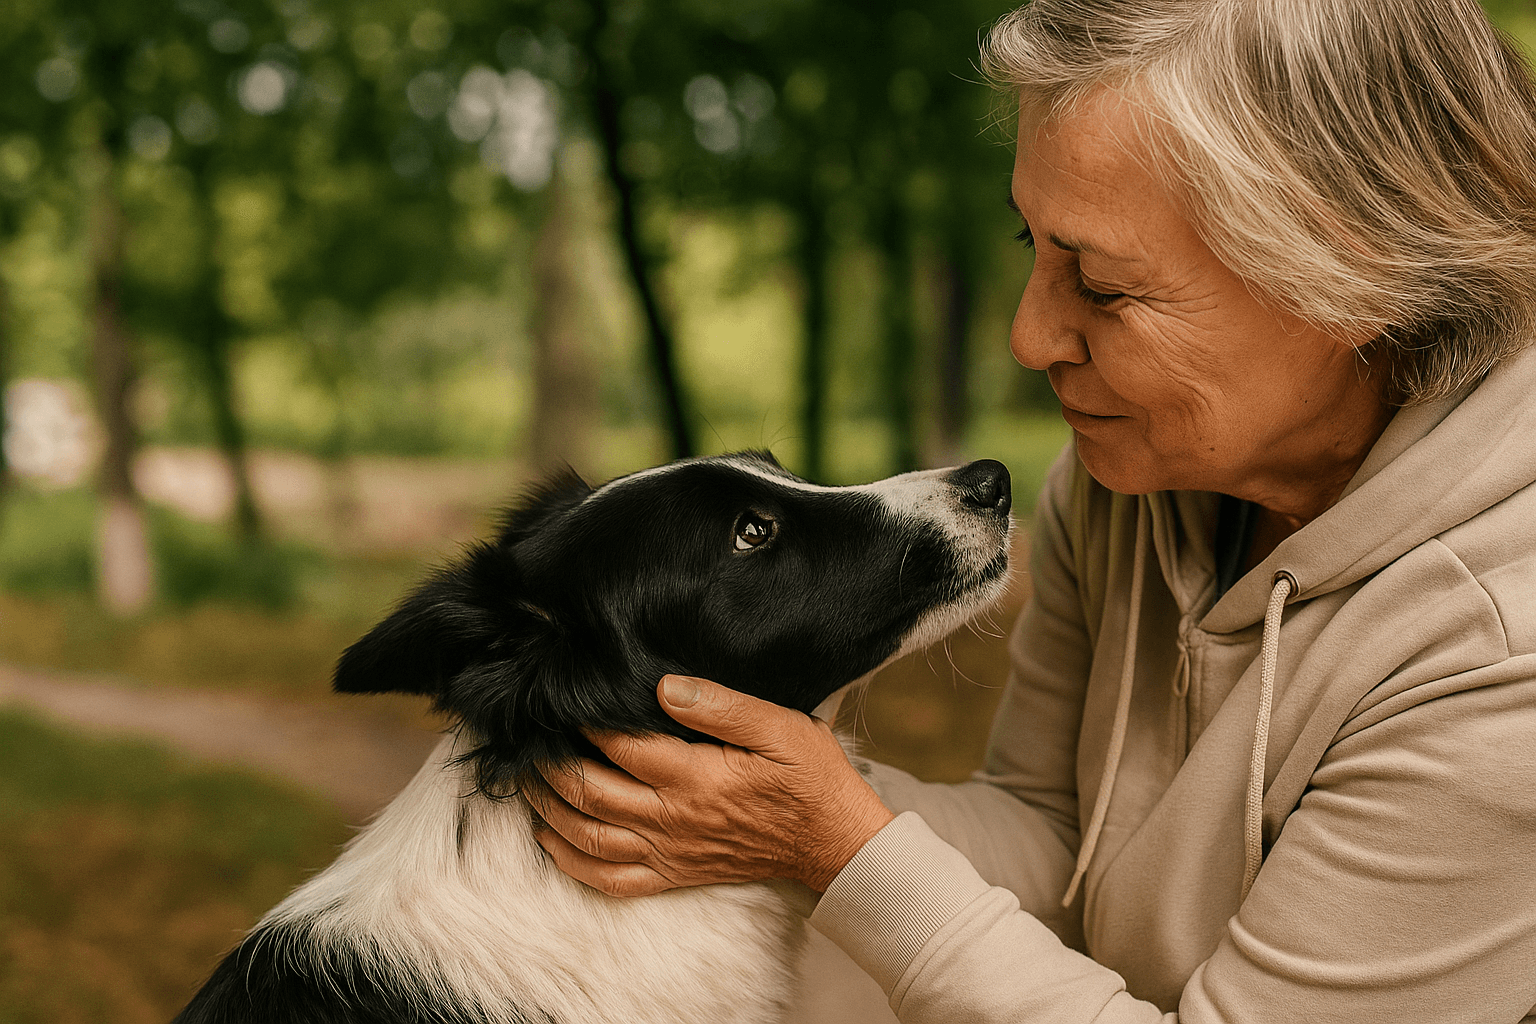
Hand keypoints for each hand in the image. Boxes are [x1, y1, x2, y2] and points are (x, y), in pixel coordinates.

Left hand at [528, 675, 894, 897]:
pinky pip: (610, 879)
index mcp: (695, 778)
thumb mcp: (779, 725)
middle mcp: (672, 818)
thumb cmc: (808, 777)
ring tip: (526, 779)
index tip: (562, 698)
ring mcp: (669, 852)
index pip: (620, 746)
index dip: (584, 722)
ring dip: (549, 808)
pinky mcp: (673, 874)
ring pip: (589, 836)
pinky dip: (572, 861)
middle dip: (551, 765)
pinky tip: (551, 839)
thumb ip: (720, 706)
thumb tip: (666, 686)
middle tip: (526, 738)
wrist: (832, 840)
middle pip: (590, 792)